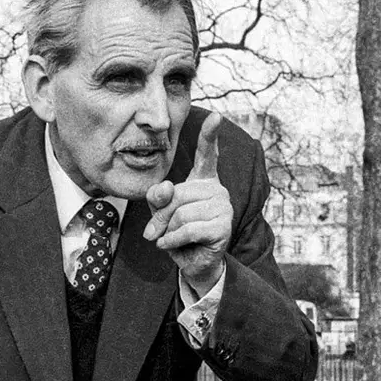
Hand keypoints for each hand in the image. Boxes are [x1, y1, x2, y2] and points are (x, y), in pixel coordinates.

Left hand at [143, 112, 231, 295]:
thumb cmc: (177, 234)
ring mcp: (224, 208)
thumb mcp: (161, 212)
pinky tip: (170, 246)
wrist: (193, 263)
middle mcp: (217, 190)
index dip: (210, 136)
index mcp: (204, 181)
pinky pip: (186, 229)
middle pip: (177, 194)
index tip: (217, 116)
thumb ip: (158, 198)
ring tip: (169, 239)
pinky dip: (171, 241)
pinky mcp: (223, 227)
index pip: (207, 155)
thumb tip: (162, 191)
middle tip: (157, 231)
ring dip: (166, 231)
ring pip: (181, 213)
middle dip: (161, 215)